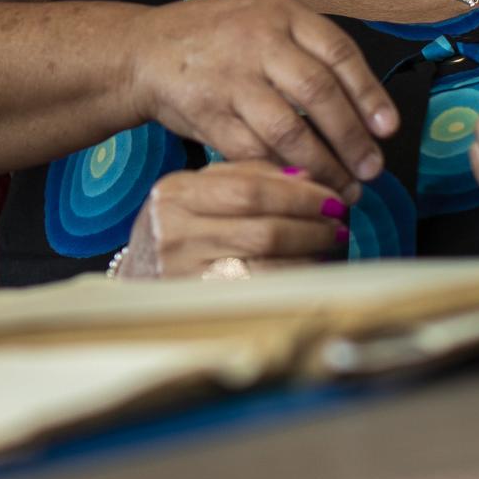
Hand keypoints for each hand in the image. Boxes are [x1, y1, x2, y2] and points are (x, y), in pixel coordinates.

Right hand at [120, 162, 349, 278]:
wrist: (139, 278)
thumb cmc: (179, 228)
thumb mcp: (197, 191)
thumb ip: (246, 176)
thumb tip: (306, 177)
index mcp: (175, 193)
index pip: (250, 190)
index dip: (299, 194)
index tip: (331, 197)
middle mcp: (174, 232)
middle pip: (263, 228)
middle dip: (312, 226)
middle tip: (340, 223)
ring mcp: (185, 273)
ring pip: (267, 263)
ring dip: (310, 254)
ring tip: (332, 245)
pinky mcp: (201, 302)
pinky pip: (262, 290)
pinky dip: (294, 278)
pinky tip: (311, 268)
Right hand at [127, 0, 397, 194]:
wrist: (142, 50)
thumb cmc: (216, 40)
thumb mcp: (263, 20)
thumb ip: (307, 51)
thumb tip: (366, 110)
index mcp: (281, 11)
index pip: (339, 52)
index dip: (370, 94)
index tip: (388, 130)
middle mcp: (257, 40)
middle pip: (318, 94)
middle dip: (351, 140)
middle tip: (371, 171)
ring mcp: (230, 77)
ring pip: (288, 130)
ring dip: (321, 167)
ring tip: (341, 190)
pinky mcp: (207, 113)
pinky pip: (253, 152)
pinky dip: (280, 174)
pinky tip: (298, 189)